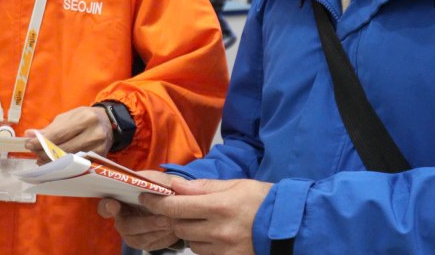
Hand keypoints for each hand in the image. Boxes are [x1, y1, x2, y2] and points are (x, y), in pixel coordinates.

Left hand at [25, 106, 112, 160]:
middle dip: (44, 152)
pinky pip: (76, 166)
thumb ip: (50, 127)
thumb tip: (29, 134)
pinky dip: (62, 166)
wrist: (109, 122)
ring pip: (68, 160)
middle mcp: (93, 134)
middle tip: (34, 152)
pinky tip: (54, 164)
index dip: (41, 141)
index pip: (58, 134)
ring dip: (51, 161)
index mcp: (85, 119)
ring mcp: (98, 148)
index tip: (29, 144)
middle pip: (63, 149)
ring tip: (41, 159)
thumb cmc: (85, 118)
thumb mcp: (69, 117)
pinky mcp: (99, 158)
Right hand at [98, 171, 179, 250]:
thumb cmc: (163, 188)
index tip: (113, 204)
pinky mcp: (144, 242)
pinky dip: (164, 238)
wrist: (174, 203)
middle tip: (165, 218)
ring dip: (158, 232)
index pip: (105, 206)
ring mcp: (131, 233)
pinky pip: (151, 244)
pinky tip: (174, 230)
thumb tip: (170, 186)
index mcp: (121, 198)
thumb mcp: (164, 180)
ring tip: (173, 223)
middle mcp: (122, 218)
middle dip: (147, 223)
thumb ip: (164, 181)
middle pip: (126, 226)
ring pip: (139, 239)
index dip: (106, 207)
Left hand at [139, 177, 272, 254]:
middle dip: (173, 217)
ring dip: (189, 231)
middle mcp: (219, 230)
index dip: (156, 203)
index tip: (145, 197)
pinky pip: (203, 252)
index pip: (176, 206)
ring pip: (190, 241)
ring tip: (202, 220)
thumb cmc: (263, 200)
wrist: (289, 226)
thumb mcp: (235, 185)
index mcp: (219, 206)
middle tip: (175, 208)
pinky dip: (202, 243)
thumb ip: (203, 187)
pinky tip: (213, 234)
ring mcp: (223, 248)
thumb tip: (175, 185)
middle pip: (179, 226)